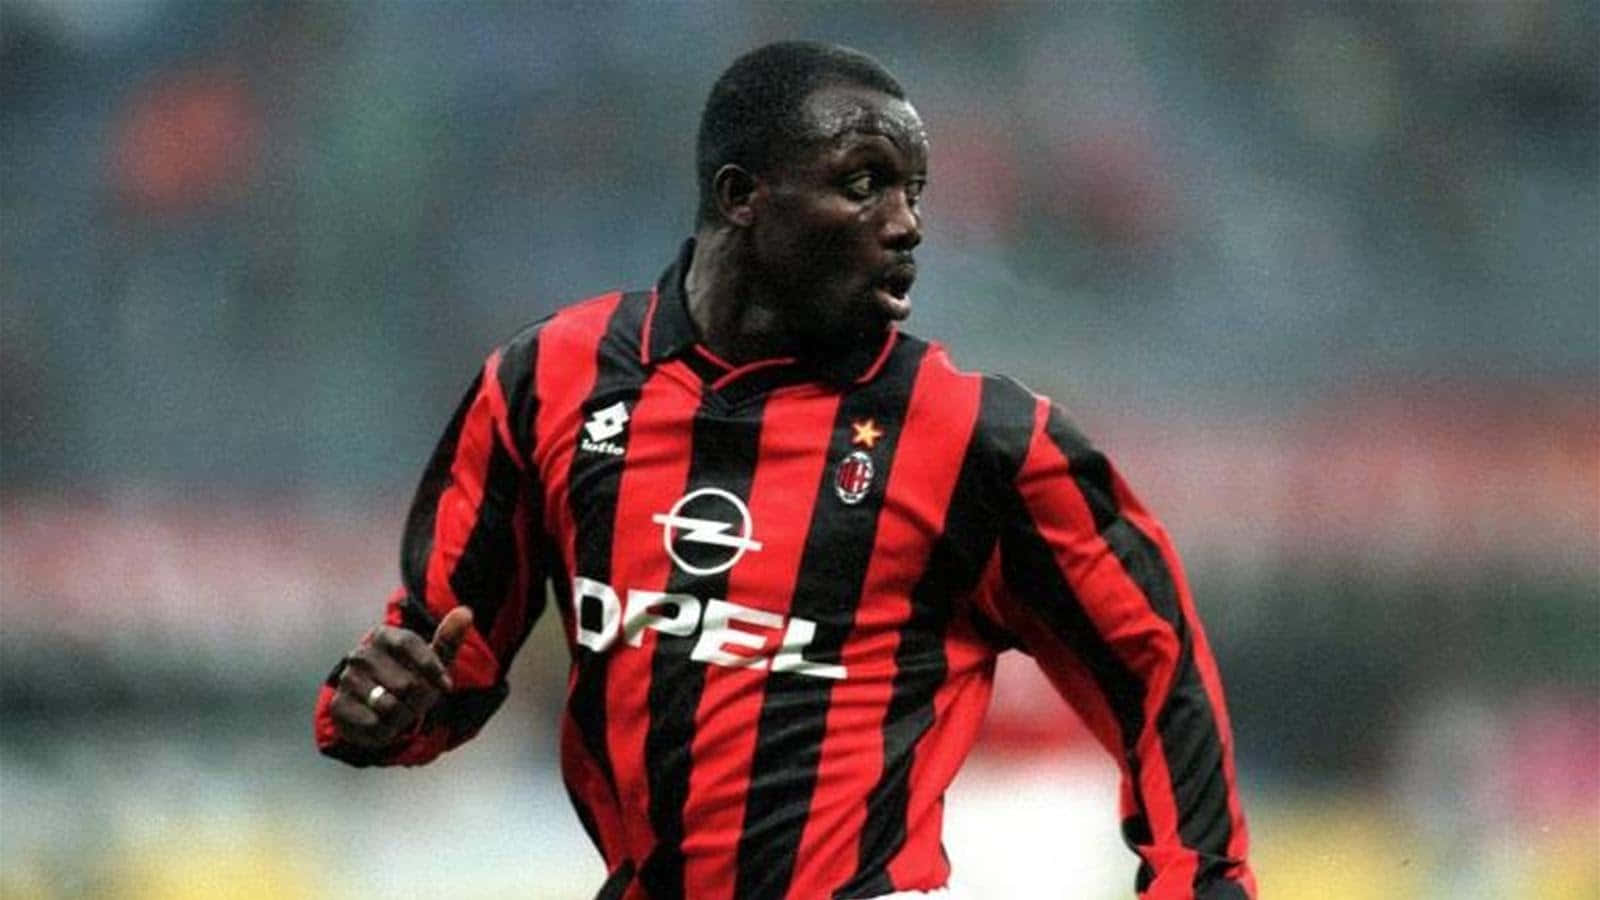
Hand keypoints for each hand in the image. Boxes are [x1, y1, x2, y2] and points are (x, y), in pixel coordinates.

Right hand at [329, 606, 473, 748]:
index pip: (409, 644)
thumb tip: (465, 612)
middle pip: (406, 683)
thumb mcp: (432, 660)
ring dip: (404, 716)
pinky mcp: (338, 706)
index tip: (446, 685)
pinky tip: (384, 723)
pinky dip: (386, 729)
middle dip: (419, 700)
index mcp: (382, 635)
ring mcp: (347, 680)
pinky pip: (374, 723)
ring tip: (401, 711)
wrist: (376, 708)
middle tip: (416, 701)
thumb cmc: (411, 677)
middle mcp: (361, 655)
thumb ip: (448, 639)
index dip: (431, 667)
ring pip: (390, 706)